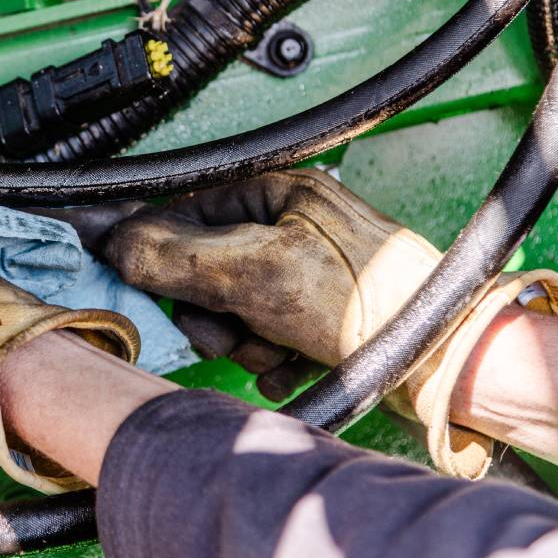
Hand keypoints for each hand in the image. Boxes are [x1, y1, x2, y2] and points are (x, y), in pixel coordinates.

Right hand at [99, 169, 557, 478]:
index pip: (183, 213)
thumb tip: (115, 241)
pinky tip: (290, 365)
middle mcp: (286, 225)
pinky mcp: (310, 316)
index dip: (160, 256)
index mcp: (274, 192)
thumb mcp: (258, 272)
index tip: (145, 288)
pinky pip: (258, 336)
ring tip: (275, 349)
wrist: (442, 362)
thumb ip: (179, 255)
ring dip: (242, 341)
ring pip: (228, 310)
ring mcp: (299, 272)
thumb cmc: (372, 303)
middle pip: (202, 269)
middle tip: (233, 329)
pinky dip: (267, 359)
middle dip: (213, 313)